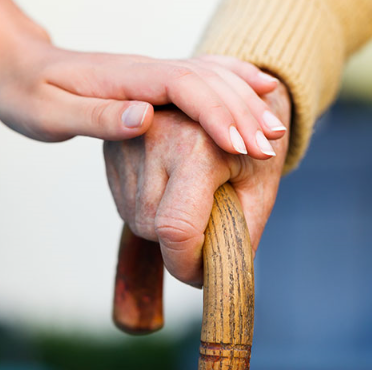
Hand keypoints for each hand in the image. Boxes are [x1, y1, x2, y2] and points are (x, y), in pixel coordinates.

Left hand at [0, 23, 285, 153]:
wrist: (16, 63)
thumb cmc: (26, 93)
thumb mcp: (47, 113)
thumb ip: (96, 117)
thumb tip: (145, 118)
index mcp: (124, 79)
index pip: (183, 87)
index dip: (215, 113)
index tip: (240, 145)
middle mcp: (145, 70)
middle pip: (206, 81)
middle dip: (241, 113)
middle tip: (270, 147)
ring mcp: (151, 72)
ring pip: (211, 76)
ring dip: (244, 100)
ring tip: (274, 129)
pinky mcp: (153, 80)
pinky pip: (202, 74)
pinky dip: (234, 79)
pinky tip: (258, 87)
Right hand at [104, 81, 290, 285]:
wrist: (228, 96)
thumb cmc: (251, 142)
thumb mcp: (260, 187)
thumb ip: (240, 234)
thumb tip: (213, 275)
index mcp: (196, 143)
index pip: (176, 227)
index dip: (187, 264)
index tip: (203, 274)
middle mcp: (152, 135)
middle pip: (153, 228)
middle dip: (180, 244)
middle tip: (209, 223)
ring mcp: (126, 139)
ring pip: (136, 219)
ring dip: (163, 226)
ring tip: (192, 196)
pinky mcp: (112, 146)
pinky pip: (126, 202)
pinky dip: (150, 209)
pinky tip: (171, 186)